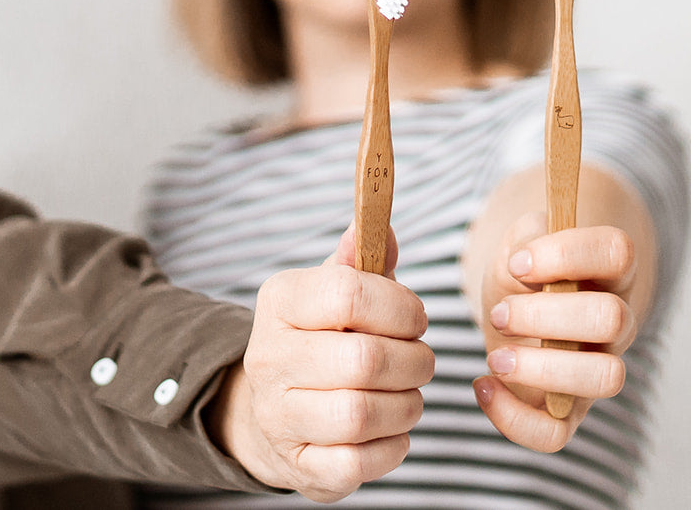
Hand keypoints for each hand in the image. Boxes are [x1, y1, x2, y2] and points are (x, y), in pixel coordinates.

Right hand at [209, 222, 433, 501]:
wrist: (271, 410)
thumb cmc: (321, 339)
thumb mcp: (334, 290)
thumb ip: (364, 259)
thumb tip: (381, 225)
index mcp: (280, 302)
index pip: (349, 293)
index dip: (401, 306)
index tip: (415, 318)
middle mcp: (269, 358)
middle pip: (365, 360)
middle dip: (414, 361)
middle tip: (420, 360)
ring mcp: (278, 416)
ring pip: (362, 415)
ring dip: (407, 405)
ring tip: (409, 394)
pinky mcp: (298, 465)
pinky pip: (358, 463)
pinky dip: (391, 447)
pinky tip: (392, 429)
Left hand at [472, 211, 635, 452]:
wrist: (510, 312)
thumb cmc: (521, 276)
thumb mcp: (520, 242)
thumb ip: (528, 236)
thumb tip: (524, 261)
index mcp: (609, 272)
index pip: (618, 252)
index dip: (568, 254)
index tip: (517, 263)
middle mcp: (617, 324)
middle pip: (614, 319)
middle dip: (547, 316)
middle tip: (500, 314)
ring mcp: (596, 371)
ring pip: (606, 379)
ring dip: (542, 368)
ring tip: (495, 356)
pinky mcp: (567, 413)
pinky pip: (556, 436)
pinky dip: (513, 418)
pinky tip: (483, 385)